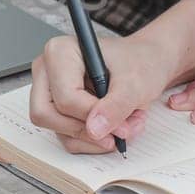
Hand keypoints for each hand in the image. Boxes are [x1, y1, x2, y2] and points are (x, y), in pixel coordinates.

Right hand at [28, 32, 179, 153]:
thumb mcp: (134, 83)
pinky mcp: (58, 111)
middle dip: (87, 130)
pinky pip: (67, 137)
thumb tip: (94, 129)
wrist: (146, 63)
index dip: (93, 115)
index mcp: (60, 52)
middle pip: (47, 115)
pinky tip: (115, 125)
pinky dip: (94, 141)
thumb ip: (115, 105)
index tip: (122, 123)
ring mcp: (49, 93)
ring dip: (96, 138)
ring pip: (59, 131)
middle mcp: (47, 72)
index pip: (65, 97)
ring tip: (126, 124)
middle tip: (120, 129)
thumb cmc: (138, 62)